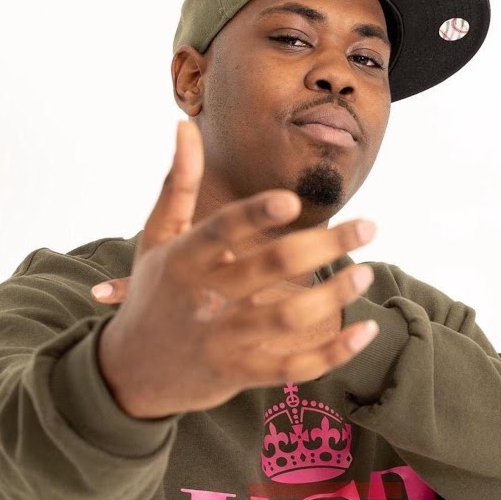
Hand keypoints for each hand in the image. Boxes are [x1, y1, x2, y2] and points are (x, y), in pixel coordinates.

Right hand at [95, 121, 378, 418]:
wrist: (130, 372)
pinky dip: (334, 353)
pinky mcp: (240, 373)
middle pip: (272, 266)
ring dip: (335, 295)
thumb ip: (178, 184)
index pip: (222, 230)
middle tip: (370, 225)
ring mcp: (224, 339)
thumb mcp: (156, 238)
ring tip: (366, 272)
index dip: (256, 214)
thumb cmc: (152, 293)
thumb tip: (184, 125)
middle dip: (327, 244)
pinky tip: (365, 331)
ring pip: (290, 317)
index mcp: (183, 259)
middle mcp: (205, 298)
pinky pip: (294, 368)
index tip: (293, 200)